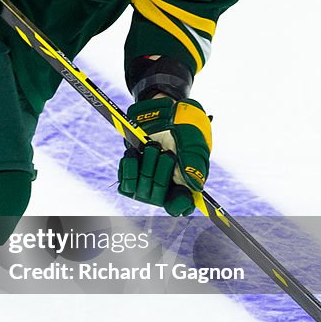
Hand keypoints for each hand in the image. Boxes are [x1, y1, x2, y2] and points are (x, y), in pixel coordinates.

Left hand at [117, 97, 211, 215]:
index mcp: (185, 186)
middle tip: (167, 152)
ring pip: (141, 188)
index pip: (181, 208)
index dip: (179, 204)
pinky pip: (125, 181)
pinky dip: (129, 164)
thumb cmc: (183, 130)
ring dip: (147, 163)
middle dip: (162, 170)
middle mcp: (165, 189)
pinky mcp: (130, 176)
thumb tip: (195, 187)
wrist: (161, 113)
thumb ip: (195, 166)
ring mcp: (146, 185)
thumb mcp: (194, 145)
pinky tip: (135, 152)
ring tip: (152, 147)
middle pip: (158, 194)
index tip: (180, 192)